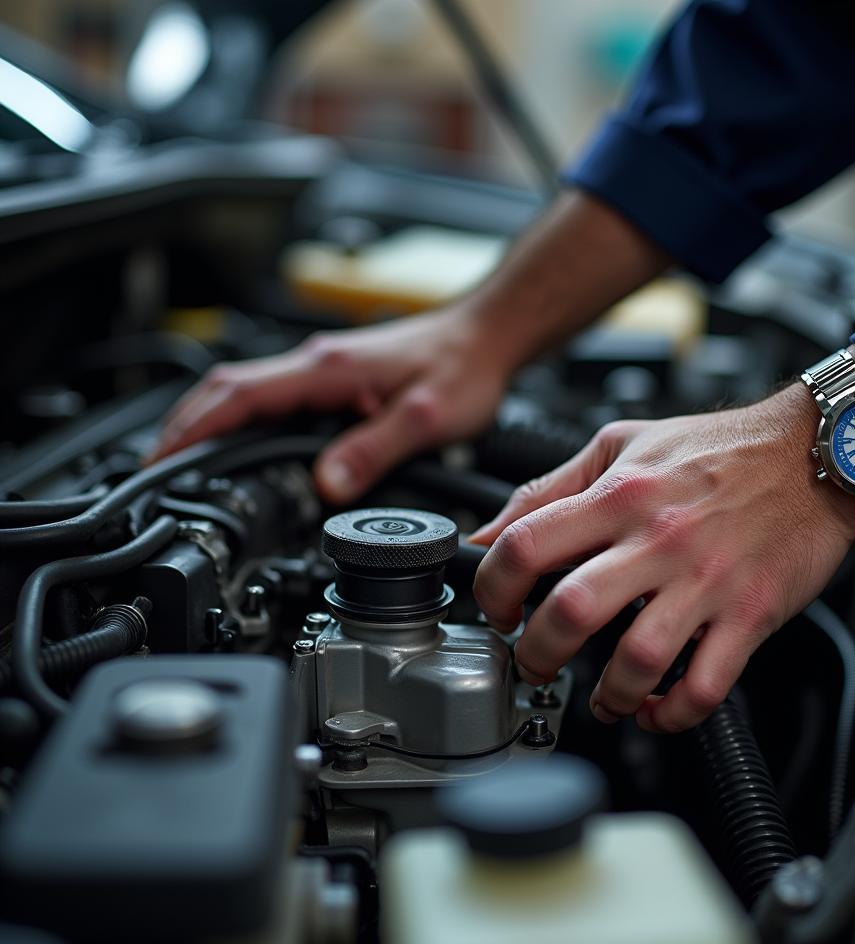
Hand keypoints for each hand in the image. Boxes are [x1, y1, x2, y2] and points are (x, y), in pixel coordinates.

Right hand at [147, 308, 511, 502]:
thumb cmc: (462, 368)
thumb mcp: (425, 419)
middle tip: (158, 468)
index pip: (240, 395)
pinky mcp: (335, 377)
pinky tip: (243, 443)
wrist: (485, 338)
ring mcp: (323, 368)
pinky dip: (242, 419)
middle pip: (227, 389)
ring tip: (185, 460)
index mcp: (328, 368)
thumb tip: (325, 484)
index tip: (163, 459)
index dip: (195, 428)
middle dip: (185, 426)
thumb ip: (374, 451)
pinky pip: (272, 397)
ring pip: (246, 390)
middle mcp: (317, 362)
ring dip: (209, 421)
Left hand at [469, 384, 854, 731]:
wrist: (814, 453)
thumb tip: (487, 535)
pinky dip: (674, 713)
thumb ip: (549, 488)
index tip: (499, 610)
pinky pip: (706, 684)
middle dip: (535, 654)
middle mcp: (657, 538)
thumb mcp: (620, 444)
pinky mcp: (750, 613)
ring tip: (599, 699)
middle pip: (570, 612)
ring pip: (637, 660)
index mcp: (619, 494)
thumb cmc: (717, 448)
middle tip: (535, 663)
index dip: (493, 588)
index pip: (525, 545)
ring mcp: (706, 580)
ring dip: (606, 696)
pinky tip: (657, 708)